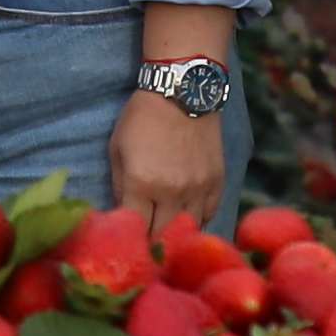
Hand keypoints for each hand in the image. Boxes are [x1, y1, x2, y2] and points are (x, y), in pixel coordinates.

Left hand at [106, 67, 231, 228]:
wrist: (182, 91)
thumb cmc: (141, 118)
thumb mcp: (117, 149)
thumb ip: (119, 186)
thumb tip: (124, 216)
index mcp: (142, 184)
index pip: (136, 230)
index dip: (131, 241)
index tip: (128, 243)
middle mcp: (172, 191)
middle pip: (163, 237)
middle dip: (152, 244)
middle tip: (146, 245)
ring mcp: (198, 188)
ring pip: (189, 230)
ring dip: (176, 235)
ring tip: (167, 234)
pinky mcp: (217, 181)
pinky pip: (209, 214)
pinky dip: (197, 220)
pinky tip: (186, 217)